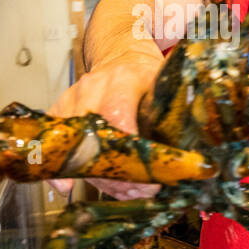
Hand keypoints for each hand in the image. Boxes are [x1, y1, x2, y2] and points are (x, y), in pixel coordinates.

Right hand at [46, 51, 163, 201]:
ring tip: (125, 192)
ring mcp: (72, 100)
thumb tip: (196, 156)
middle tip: (139, 192)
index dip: (129, 153)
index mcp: (122, 79)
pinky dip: (58, 169)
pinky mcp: (59, 112)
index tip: (149, 179)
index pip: (118, 116)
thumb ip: (177, 113)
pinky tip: (67, 187)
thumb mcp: (167, 85)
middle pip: (95, 139)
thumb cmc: (146, 74)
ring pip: (76, 147)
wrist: (120, 56)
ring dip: (99, 178)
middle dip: (117, 175)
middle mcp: (91, 89)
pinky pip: (52, 144)